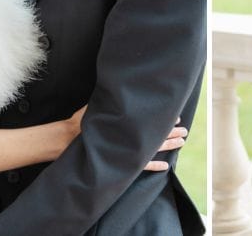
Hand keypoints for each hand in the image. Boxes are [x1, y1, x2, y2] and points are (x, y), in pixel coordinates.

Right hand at [67, 107, 184, 171]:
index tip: (175, 116)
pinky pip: (141, 166)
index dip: (165, 119)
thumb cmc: (80, 121)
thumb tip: (118, 84)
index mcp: (126, 121)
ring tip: (181, 143)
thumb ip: (110, 99)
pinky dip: (154, 166)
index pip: (151, 120)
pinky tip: (165, 167)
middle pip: (156, 134)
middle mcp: (128, 135)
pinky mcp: (120, 162)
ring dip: (169, 146)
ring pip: (153, 149)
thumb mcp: (97, 106)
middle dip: (172, 133)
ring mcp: (125, 149)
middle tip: (185, 131)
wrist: (66, 139)